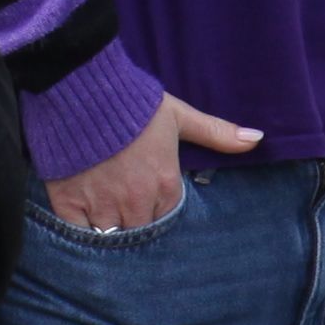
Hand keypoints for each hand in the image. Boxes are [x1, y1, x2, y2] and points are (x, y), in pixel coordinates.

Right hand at [47, 93, 255, 233]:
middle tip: (124, 213)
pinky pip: (78, 234)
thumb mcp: (178, 115)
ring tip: (105, 218)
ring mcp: (101, 204)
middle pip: (140, 232)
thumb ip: (216, 132)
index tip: (146, 202)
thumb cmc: (131, 102)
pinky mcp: (68, 202)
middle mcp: (136, 201)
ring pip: (111, 237)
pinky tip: (82, 222)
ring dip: (110, 232)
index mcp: (165, 184)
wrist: (80, 88)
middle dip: (134, 224)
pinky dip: (81, 232)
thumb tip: (257, 138)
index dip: (156, 210)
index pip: (167, 218)